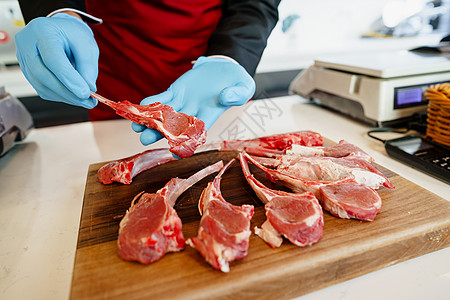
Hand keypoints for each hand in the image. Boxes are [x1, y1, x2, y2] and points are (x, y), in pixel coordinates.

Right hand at [15, 13, 98, 107]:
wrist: (60, 31)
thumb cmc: (73, 35)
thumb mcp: (87, 44)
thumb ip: (88, 66)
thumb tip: (89, 88)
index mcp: (43, 30)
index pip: (53, 58)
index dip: (69, 78)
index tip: (85, 93)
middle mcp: (27, 43)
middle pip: (42, 74)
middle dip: (67, 92)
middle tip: (87, 101)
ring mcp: (23, 57)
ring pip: (40, 84)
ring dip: (64, 96)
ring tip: (83, 100)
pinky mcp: (26, 69)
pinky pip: (40, 88)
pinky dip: (58, 95)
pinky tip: (72, 95)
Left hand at [132, 56, 255, 144]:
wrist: (226, 68)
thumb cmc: (237, 82)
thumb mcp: (244, 86)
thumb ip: (238, 94)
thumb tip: (225, 98)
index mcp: (210, 115)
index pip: (196, 133)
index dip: (185, 143)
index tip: (175, 152)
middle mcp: (194, 113)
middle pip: (174, 127)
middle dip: (159, 133)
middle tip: (145, 139)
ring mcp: (183, 103)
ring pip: (164, 115)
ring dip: (150, 120)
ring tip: (136, 126)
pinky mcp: (176, 92)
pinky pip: (162, 99)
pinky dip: (152, 102)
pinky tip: (140, 105)